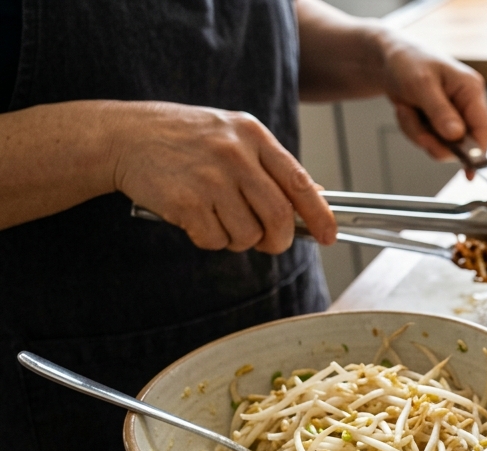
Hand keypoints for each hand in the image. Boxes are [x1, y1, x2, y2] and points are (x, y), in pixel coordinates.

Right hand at [109, 102, 337, 252]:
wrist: (122, 135)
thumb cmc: (183, 138)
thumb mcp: (232, 135)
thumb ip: (270, 164)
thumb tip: (314, 195)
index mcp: (252, 135)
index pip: (299, 182)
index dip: (320, 215)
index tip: (330, 236)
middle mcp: (235, 154)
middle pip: (278, 217)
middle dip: (278, 240)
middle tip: (269, 244)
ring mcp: (210, 178)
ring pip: (247, 234)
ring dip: (237, 239)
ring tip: (218, 218)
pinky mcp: (186, 201)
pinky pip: (214, 240)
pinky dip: (209, 240)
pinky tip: (194, 218)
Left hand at [379, 36, 486, 170]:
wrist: (386, 59)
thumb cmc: (407, 62)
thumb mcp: (422, 85)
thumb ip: (440, 111)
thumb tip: (456, 135)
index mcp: (470, 90)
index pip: (482, 128)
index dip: (478, 152)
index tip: (470, 172)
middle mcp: (465, 105)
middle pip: (461, 143)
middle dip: (434, 140)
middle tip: (418, 133)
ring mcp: (452, 115)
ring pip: (440, 144)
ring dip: (418, 132)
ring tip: (405, 109)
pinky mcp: (438, 122)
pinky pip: (427, 140)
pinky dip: (412, 129)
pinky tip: (406, 110)